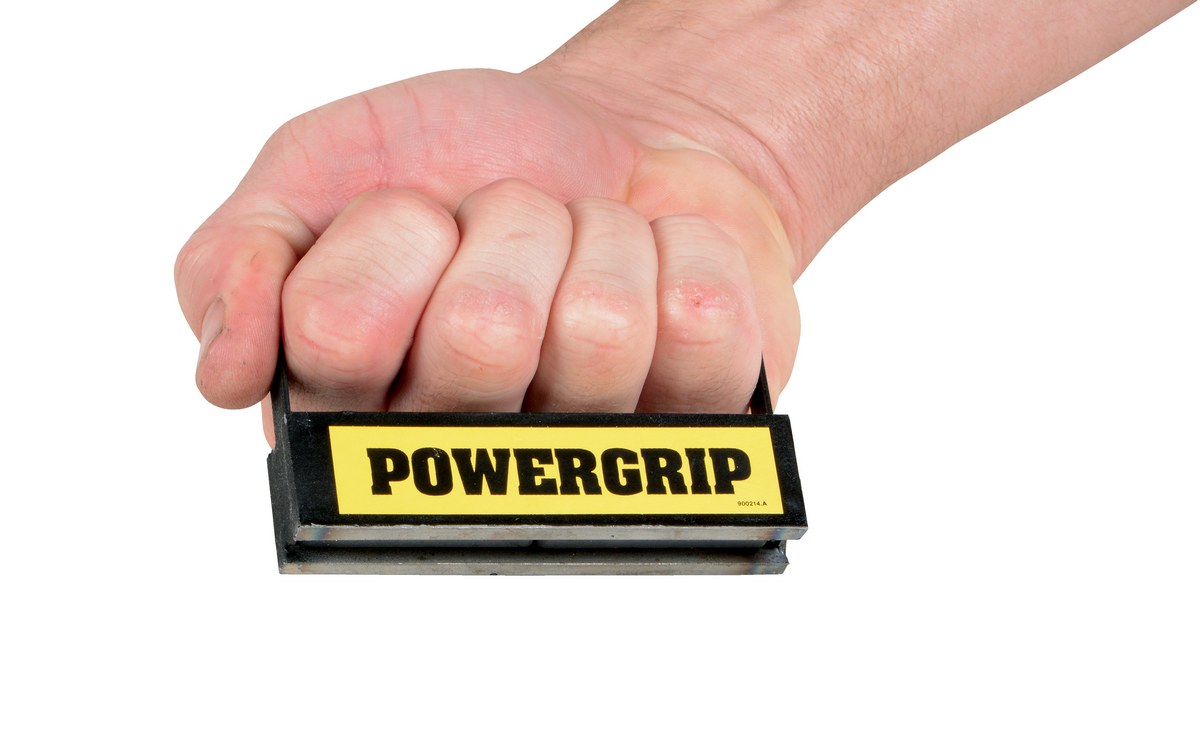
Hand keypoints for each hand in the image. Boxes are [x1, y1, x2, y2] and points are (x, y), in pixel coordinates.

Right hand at [174, 68, 800, 436]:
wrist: (609, 137)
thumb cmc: (461, 160)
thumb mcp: (322, 171)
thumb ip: (238, 257)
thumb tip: (225, 375)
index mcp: (355, 403)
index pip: (339, 337)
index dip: (387, 247)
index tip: (417, 219)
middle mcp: (469, 450)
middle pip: (481, 337)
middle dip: (505, 233)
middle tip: (511, 231)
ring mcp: (592, 448)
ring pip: (599, 332)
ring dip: (595, 242)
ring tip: (582, 250)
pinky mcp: (698, 422)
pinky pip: (701, 324)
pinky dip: (682, 253)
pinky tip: (655, 270)